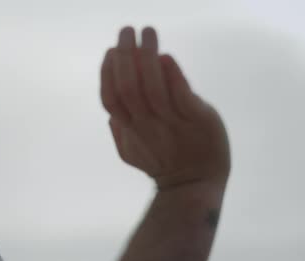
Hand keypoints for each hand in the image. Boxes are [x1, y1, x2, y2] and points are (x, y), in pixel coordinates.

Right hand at [101, 27, 230, 189]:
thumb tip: (110, 114)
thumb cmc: (163, 164)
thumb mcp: (133, 153)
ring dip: (147, 57)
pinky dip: (172, 75)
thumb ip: (120, 132)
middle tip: (126, 30)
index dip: (107, 73)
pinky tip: (166, 57)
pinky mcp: (196, 119)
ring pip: (153, 87)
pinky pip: (181, 95)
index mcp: (129, 130)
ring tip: (147, 33)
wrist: (194, 186)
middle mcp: (147, 125)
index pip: (111, 98)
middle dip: (125, 55)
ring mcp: (172, 123)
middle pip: (129, 87)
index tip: (111, 50)